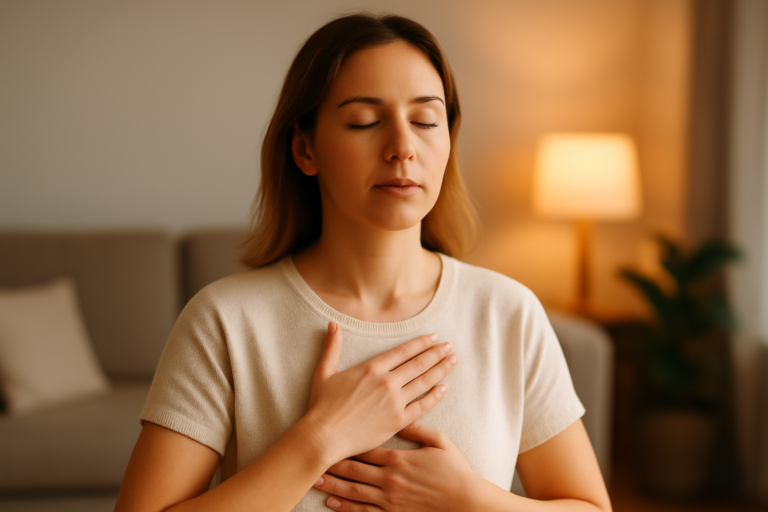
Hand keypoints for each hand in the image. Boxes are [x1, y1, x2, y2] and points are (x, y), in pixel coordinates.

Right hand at [304, 322, 457, 463]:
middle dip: (437, 353)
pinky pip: (422, 406)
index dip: (421, 343)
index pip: (403, 351)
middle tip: (450, 347)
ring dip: (440, 369)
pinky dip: (435, 396)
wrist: (324, 436)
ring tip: (453, 360)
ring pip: (424, 382)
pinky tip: (444, 388)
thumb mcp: (324, 372)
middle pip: (418, 364)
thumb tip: (332, 324)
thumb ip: (332, 347)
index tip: (434, 338)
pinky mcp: (397, 421)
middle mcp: (386, 382)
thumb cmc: (322, 406)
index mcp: (371, 368)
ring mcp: (394, 402)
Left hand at [314, 422, 477, 511]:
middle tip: (312, 456)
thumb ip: (416, 428)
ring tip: (314, 479)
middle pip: (353, 468)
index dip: (345, 441)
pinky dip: (346, 507)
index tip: (330, 434)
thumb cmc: (454, 470)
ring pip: (353, 491)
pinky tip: (331, 503)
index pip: (365, 447)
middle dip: (331, 462)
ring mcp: (389, 499)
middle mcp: (389, 479)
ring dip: (332, 484)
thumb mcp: (438, 442)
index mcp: (398, 459)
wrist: (465, 502)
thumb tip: (400, 412)